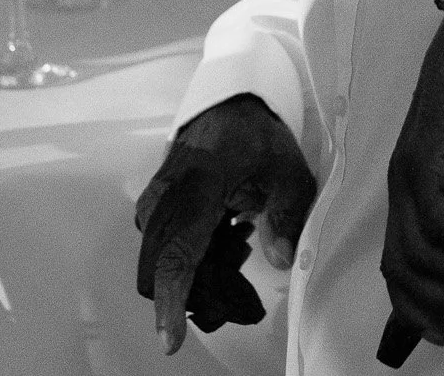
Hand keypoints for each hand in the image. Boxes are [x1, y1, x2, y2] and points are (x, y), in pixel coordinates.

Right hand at [135, 93, 316, 354]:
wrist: (228, 103)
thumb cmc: (255, 135)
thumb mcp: (286, 171)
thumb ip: (285, 216)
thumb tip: (281, 259)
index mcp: (197, 189)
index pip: (177, 254)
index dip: (172, 301)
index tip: (169, 340)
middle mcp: (166, 200)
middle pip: (168, 271)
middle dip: (202, 295)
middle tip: (244, 294)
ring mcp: (157, 205)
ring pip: (168, 265)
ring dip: (203, 277)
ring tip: (243, 247)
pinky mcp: (158, 209)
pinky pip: (169, 250)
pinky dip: (198, 260)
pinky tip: (230, 241)